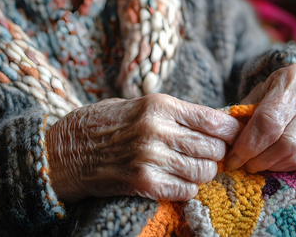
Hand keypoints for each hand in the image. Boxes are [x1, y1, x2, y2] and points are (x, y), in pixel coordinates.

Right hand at [46, 94, 242, 202]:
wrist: (64, 150)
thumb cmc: (103, 124)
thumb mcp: (138, 105)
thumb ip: (174, 114)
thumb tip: (214, 124)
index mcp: (159, 104)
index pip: (215, 121)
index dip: (230, 132)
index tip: (231, 138)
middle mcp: (157, 129)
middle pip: (214, 149)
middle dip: (215, 155)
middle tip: (204, 155)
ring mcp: (149, 157)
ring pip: (203, 172)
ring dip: (200, 174)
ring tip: (185, 168)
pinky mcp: (142, 183)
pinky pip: (185, 191)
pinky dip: (184, 189)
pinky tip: (172, 181)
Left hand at [225, 64, 295, 172]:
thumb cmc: (272, 92)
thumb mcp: (256, 95)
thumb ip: (244, 115)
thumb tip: (228, 143)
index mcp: (292, 79)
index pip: (268, 121)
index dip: (248, 144)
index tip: (233, 158)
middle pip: (284, 141)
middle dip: (259, 158)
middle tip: (243, 165)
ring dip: (271, 165)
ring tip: (255, 165)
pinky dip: (285, 165)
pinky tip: (272, 164)